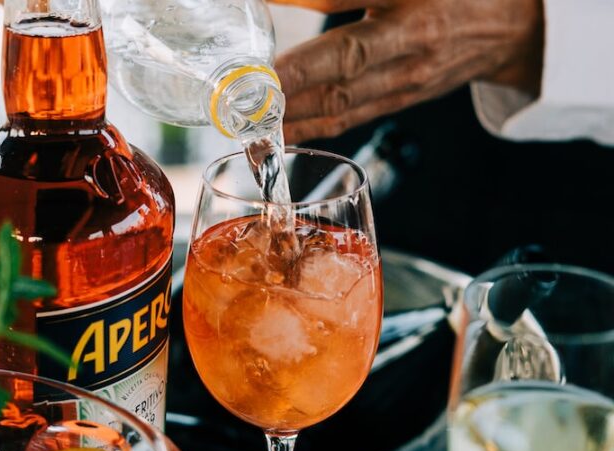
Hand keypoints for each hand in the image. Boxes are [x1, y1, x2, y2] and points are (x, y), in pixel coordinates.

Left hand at [271, 0, 543, 143]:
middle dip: (293, 79)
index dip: (307, 13)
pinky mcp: (400, 100)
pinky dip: (313, 127)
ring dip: (295, 112)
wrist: (508, 26)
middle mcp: (412, 43)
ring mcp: (408, 79)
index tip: (261, 20)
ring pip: (344, 101)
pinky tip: (281, 131)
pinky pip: (351, 118)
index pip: (347, 2)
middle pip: (345, 65)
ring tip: (251, 120)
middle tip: (247, 89)